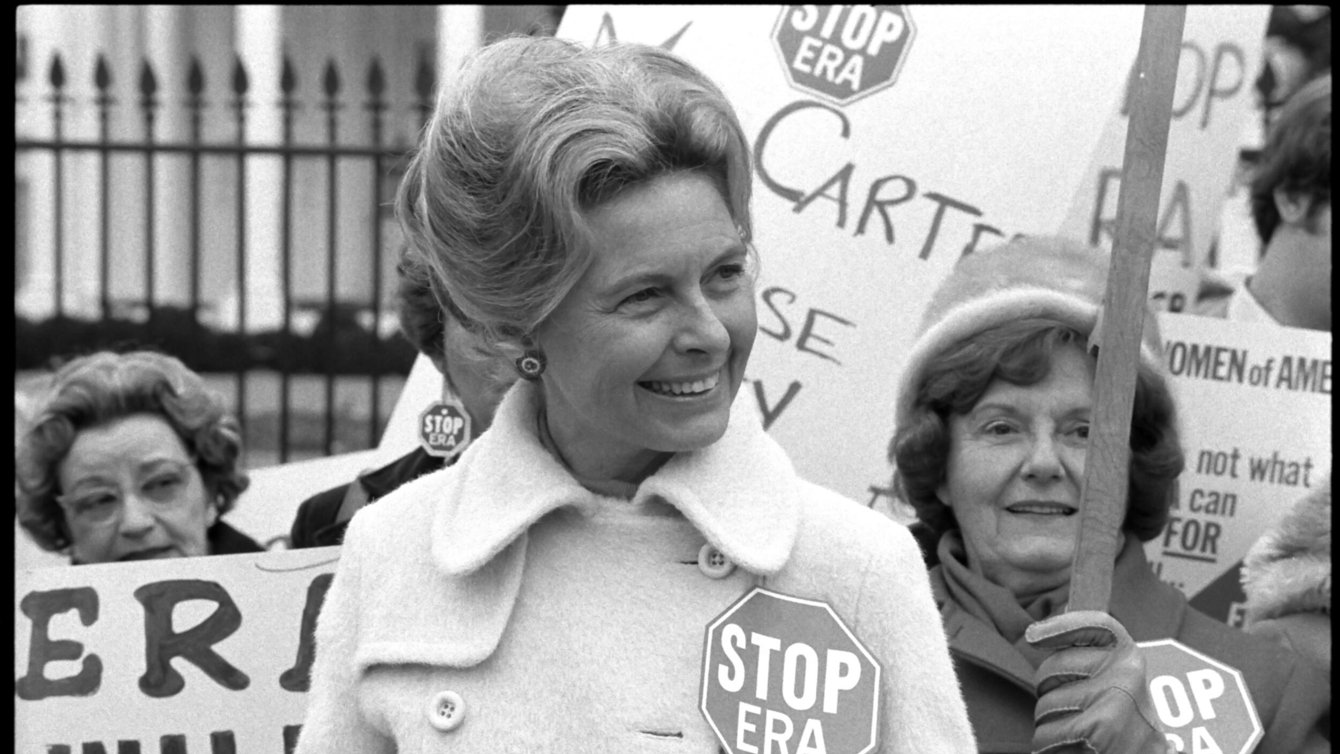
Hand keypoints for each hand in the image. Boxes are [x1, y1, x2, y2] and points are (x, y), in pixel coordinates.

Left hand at [1024, 610, 1172, 753]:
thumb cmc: (1123, 726)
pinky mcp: (1095, 732)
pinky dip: (1052, 747)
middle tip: (1074, 709)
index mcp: (1129, 659)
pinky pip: (1045, 735)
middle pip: (1052, 667)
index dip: (1060, 625)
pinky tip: (1077, 749)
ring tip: (1081, 733)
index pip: (1095, 624)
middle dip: (1049, 690)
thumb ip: (1091, 660)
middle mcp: (1124, 676)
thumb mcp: (1118, 685)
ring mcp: (1112, 703)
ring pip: (1044, 706)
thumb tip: (1040, 632)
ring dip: (1052, 724)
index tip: (1034, 635)